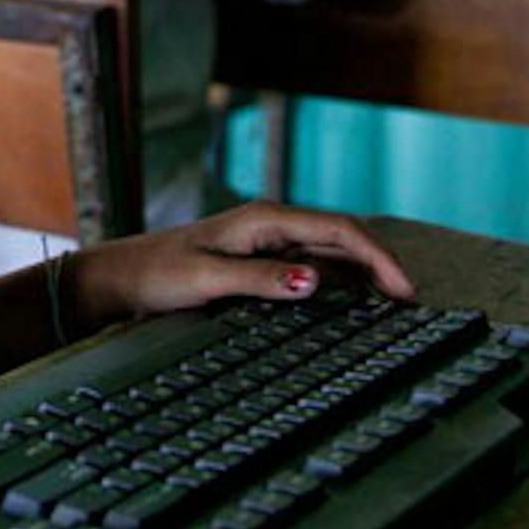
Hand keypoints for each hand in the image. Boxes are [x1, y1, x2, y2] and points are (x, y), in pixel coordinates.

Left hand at [76, 202, 415, 322]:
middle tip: (410, 305)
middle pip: (342, 241)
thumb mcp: (208, 279)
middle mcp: (271, 227)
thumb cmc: (156, 275)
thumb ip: (262, 280)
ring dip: (363, 277)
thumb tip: (315, 282)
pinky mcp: (259, 264)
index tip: (405, 290)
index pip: (339, 230)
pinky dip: (337, 286)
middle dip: (380, 267)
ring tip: (393, 309)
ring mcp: (266, 245)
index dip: (378, 258)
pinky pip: (310, 270)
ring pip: (330, 256)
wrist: (118, 280)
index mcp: (265, 220)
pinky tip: (352, 307)